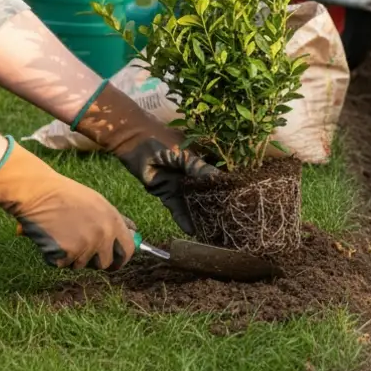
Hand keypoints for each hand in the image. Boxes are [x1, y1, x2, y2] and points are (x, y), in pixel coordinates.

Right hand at [0, 143, 134, 269]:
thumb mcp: (98, 203)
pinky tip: (49, 239)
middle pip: (105, 263)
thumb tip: (133, 231)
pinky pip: (62, 264)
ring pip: (81, 264)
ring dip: (71, 257)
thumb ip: (114, 220)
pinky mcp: (68, 253)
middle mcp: (104, 235)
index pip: (129, 249)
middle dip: (94, 262)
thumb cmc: (65, 195)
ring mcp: (87, 245)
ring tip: (60, 235)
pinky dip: (54, 257)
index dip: (121, 259)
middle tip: (80, 254)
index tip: (113, 264)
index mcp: (113, 221)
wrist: (39, 193)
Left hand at [74, 84, 218, 233]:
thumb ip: (199, 168)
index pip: (217, 176)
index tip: (238, 201)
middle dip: (215, 204)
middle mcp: (193, 174)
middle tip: (227, 219)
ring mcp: (180, 184)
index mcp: (201, 159)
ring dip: (200, 214)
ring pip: (193, 202)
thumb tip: (220, 180)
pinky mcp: (167, 193)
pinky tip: (193, 230)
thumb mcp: (183, 153)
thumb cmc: (160, 140)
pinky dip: (183, 219)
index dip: (226, 188)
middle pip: (207, 192)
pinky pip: (176, 208)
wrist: (132, 142)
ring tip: (213, 228)